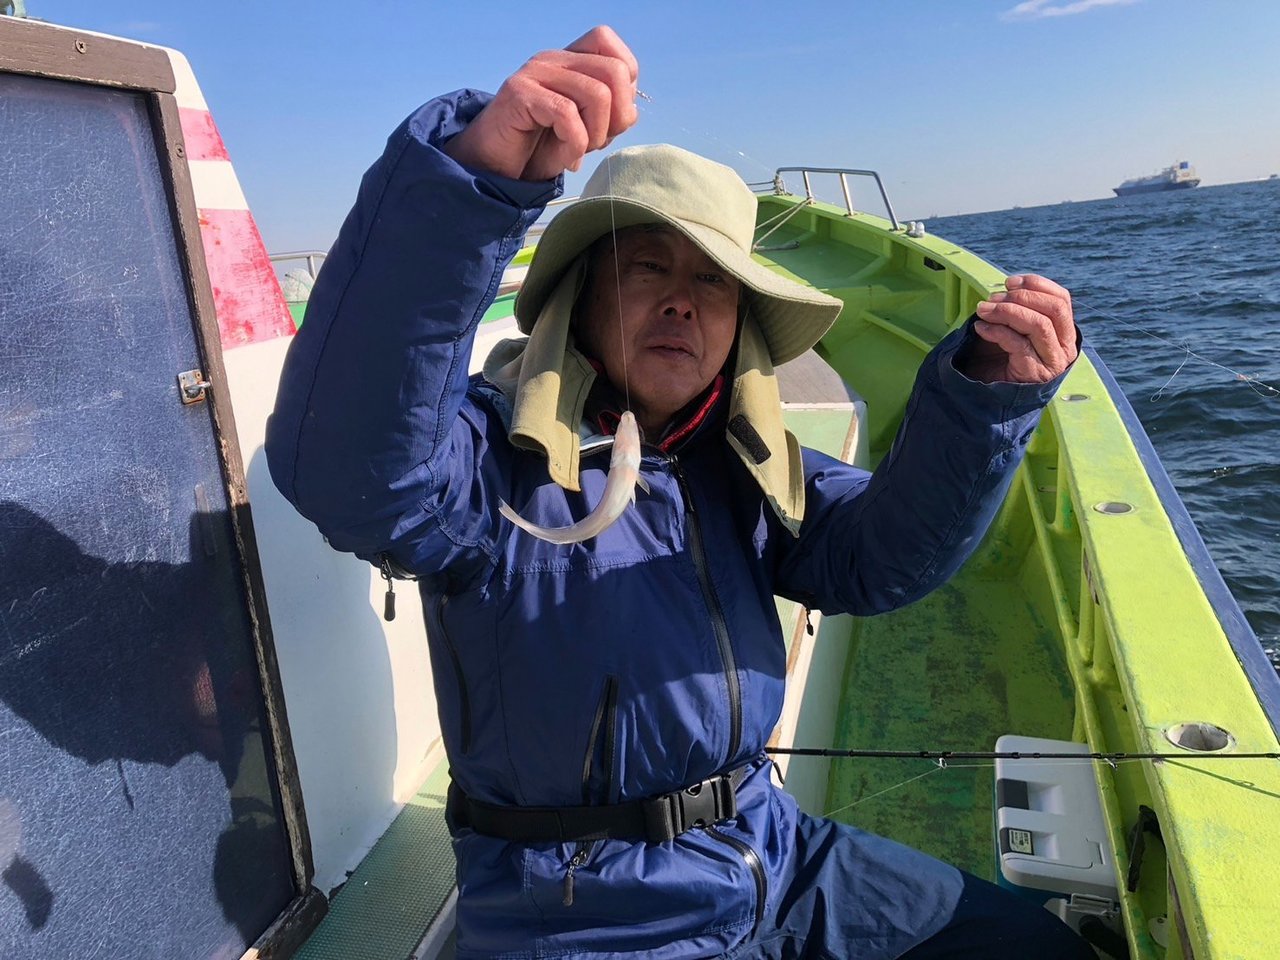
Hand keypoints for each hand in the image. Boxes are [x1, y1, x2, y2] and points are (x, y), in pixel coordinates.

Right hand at [443, 25, 638, 181]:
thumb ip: (610, 114)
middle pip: (614, 72)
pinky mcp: (520, 93)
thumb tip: (629, 111)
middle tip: (596, 143)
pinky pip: (567, 115)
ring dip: (595, 135)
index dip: (625, 87)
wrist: (494, 168)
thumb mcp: (586, 131)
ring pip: (597, 94)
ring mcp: (536, 74)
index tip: (610, 120)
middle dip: (616, 118)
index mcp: (571, 62)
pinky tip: (566, 158)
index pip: (611, 48)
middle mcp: (554, 60)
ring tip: (577, 151)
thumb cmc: (540, 148)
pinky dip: (575, 145)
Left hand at [961, 274, 1077, 383]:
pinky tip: (980, 328)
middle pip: (1054, 308)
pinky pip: (1019, 344)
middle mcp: (1065, 346)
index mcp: (1064, 331)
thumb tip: (1004, 289)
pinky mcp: (1035, 374)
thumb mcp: (1015, 330)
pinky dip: (997, 331)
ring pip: (1039, 324)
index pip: (1061, 299)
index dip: (1036, 284)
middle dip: (1021, 297)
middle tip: (992, 299)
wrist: (993, 396)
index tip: (1009, 282)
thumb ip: (1018, 310)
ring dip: (1007, 312)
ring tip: (983, 311)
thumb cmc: (1003, 359)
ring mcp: (1053, 362)